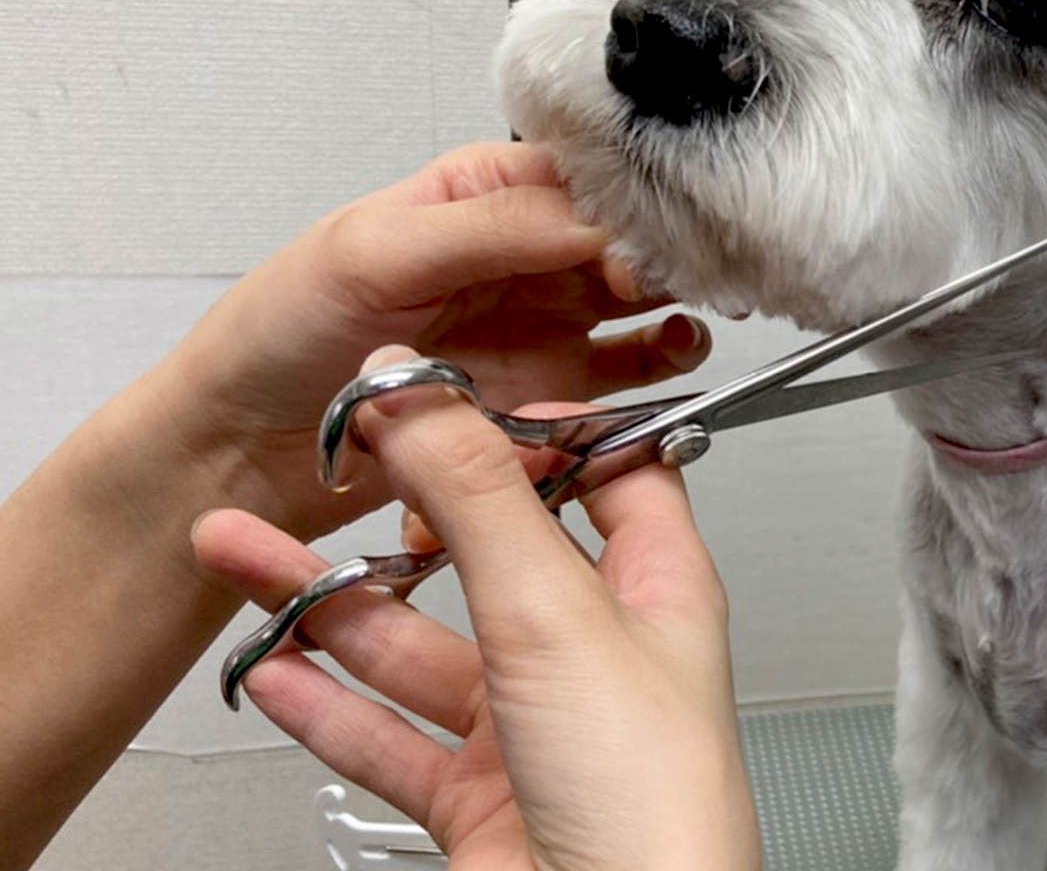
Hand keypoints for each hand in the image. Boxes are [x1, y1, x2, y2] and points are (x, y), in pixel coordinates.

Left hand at [147, 142, 709, 540]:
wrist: (242, 449)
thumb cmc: (279, 332)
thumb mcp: (374, 254)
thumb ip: (492, 230)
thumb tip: (601, 221)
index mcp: (480, 194)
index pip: (584, 176)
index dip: (630, 198)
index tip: (650, 232)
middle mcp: (522, 255)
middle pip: (627, 237)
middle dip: (668, 250)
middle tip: (688, 275)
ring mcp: (541, 326)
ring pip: (641, 302)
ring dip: (678, 303)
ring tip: (693, 314)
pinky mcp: (548, 396)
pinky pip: (625, 380)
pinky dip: (661, 367)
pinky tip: (674, 354)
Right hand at [194, 346, 760, 870]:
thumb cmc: (651, 802)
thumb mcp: (556, 614)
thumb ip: (480, 498)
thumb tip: (418, 393)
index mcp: (656, 589)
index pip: (604, 470)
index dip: (528, 429)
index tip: (441, 394)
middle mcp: (597, 652)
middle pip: (485, 554)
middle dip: (396, 512)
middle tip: (327, 466)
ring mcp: (533, 729)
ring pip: (415, 648)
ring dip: (327, 603)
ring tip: (240, 553)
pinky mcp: (478, 801)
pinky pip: (385, 739)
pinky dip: (324, 704)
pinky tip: (269, 668)